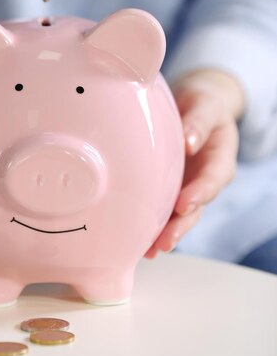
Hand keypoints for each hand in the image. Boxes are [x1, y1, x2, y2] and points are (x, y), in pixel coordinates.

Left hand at [145, 69, 244, 257]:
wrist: (195, 107)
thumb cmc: (203, 105)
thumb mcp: (206, 105)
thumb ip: (199, 121)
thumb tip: (189, 141)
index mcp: (219, 159)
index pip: (212, 179)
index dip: (199, 194)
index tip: (183, 204)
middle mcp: (204, 179)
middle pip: (196, 207)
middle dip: (181, 226)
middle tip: (165, 241)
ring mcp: (187, 187)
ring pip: (178, 215)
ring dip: (165, 233)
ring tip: (149, 250)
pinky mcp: (169, 189)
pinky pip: (161, 210)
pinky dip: (151, 226)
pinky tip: (137, 241)